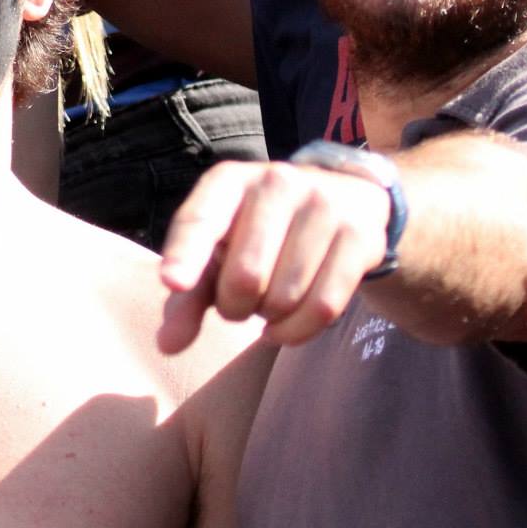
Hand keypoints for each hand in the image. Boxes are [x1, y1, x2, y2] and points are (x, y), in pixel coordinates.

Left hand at [155, 160, 391, 351]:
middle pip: (245, 276)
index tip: (173, 283)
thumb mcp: (218, 252)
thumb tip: (167, 346)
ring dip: (268, 317)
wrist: (344, 200)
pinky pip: (323, 307)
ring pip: (285, 296)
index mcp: (228, 181)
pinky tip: (285, 326)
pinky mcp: (359, 236)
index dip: (185, 254)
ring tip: (267, 301)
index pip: (200, 220)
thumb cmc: (259, 234)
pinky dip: (297, 331)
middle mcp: (276, 181)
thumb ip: (189, 297)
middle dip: (234, 307)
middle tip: (238, 303)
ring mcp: (323, 205)